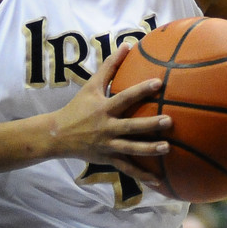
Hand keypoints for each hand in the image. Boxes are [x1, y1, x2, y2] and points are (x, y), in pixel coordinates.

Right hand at [50, 44, 169, 186]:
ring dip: (149, 150)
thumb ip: (110, 66)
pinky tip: (159, 182)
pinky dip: (142, 176)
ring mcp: (107, 145)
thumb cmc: (77, 107)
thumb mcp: (91, 85)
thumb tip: (128, 45)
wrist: (57, 135)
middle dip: (149, 124)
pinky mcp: (108, 159)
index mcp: (103, 109)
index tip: (158, 83)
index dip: (141, 90)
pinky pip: (127, 169)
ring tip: (167, 148)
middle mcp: (106, 127)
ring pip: (131, 149)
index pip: (124, 97)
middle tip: (169, 121)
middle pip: (131, 126)